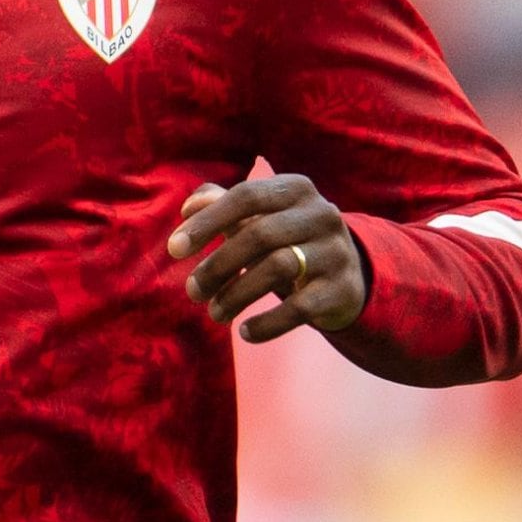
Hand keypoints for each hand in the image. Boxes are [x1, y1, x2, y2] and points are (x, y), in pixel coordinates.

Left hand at [168, 174, 366, 341]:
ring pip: (278, 267)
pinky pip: (299, 308)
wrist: (347, 278)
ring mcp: (336, 252)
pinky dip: (267, 323)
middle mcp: (321, 214)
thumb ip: (222, 207)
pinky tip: (245, 332)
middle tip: (192, 292)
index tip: (174, 249)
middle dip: (218, 266)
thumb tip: (188, 208)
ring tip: (215, 314)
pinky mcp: (341, 290)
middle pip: (259, 234)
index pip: (246, 196)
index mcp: (296, 189)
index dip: (208, 221)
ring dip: (236, 295)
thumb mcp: (260, 220)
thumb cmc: (289, 242)